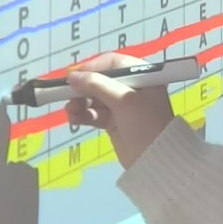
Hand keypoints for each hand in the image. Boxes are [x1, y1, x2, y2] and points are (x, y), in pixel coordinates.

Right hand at [64, 53, 176, 169]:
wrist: (156, 160)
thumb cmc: (146, 125)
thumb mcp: (123, 100)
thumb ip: (97, 85)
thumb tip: (73, 76)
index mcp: (142, 76)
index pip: (113, 63)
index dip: (93, 67)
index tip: (74, 75)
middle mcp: (132, 88)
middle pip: (101, 80)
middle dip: (83, 88)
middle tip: (66, 93)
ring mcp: (123, 106)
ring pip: (95, 98)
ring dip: (80, 102)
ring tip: (71, 110)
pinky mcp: (115, 122)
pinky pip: (94, 113)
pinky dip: (84, 114)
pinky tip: (75, 118)